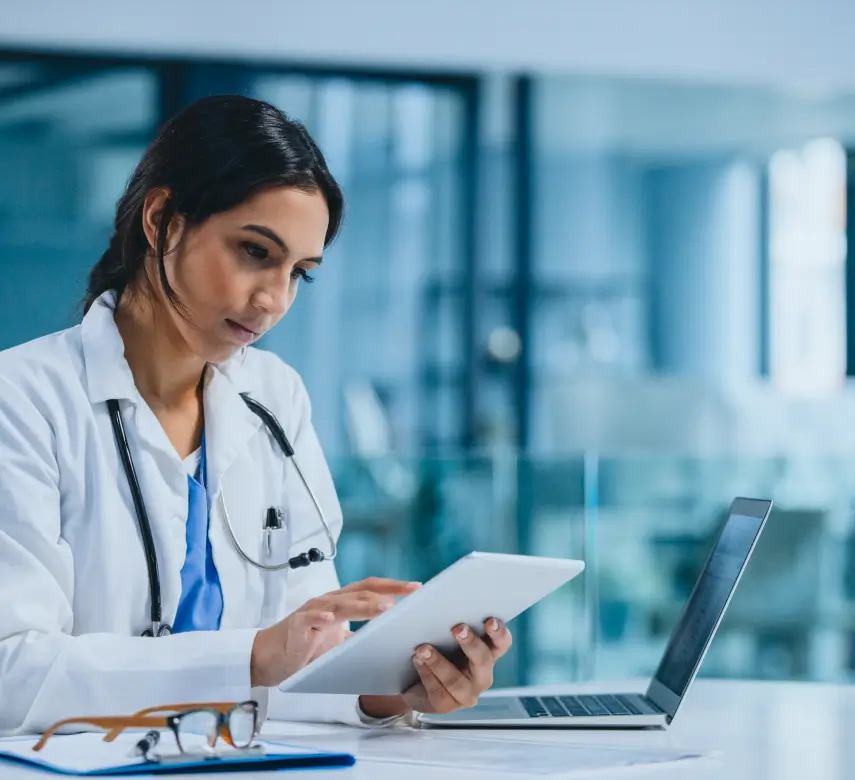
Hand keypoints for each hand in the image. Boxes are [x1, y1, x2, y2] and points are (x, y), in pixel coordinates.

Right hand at [250, 577, 420, 687]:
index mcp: (341, 602)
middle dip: (388, 591)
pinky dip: (319, 617)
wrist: (270, 657)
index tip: (417, 587)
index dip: (393, 586)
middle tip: (411, 593)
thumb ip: (360, 635)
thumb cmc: (306, 646)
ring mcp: (313, 611)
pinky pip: (309, 619)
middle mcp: (329, 601)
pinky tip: (329, 619)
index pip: (370, 588)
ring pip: (341, 603)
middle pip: (362, 591)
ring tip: (385, 608)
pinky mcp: (297, 626)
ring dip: (364, 605)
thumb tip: (389, 639)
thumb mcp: (339, 639)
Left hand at [359, 618, 511, 718]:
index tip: (489, 620)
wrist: (411, 680)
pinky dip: (426, 673)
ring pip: (456, 680)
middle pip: (483, 660)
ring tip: (422, 648)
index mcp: (487, 653)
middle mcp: (482, 675)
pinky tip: (417, 660)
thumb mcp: (442, 632)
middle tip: (457, 628)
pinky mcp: (447, 705)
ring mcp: (467, 693)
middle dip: (470, 643)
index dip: (498, 632)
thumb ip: (447, 617)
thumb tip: (436, 595)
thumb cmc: (434, 647)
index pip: (502, 643)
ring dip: (438, 662)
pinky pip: (438, 691)